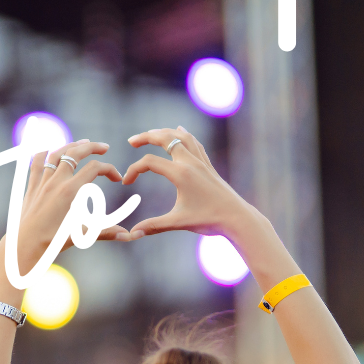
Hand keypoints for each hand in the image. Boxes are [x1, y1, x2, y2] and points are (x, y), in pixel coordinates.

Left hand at [11, 139, 125, 271]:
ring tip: (82, 143)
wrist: (24, 246)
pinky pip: (36, 163)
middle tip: (105, 148)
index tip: (117, 178)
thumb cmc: (52, 242)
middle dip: (93, 147)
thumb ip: (105, 231)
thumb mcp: (81, 235)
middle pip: (76, 152)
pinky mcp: (31, 187)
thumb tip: (128, 236)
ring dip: (71, 145)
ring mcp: (41, 182)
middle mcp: (55, 182)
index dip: (109, 170)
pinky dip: (44, 153)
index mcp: (69, 191)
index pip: (94, 168)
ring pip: (56, 154)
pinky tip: (50, 150)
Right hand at [122, 127, 255, 239]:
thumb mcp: (178, 222)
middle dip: (146, 137)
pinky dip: (183, 134)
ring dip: (164, 132)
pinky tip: (179, 129)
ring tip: (150, 134)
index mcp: (181, 174)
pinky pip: (194, 142)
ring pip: (181, 136)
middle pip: (166, 138)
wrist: (237, 217)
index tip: (126, 182)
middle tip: (131, 142)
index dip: (134, 170)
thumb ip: (153, 226)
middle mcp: (191, 163)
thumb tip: (132, 234)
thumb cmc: (209, 219)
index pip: (150, 162)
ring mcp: (201, 162)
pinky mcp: (208, 165)